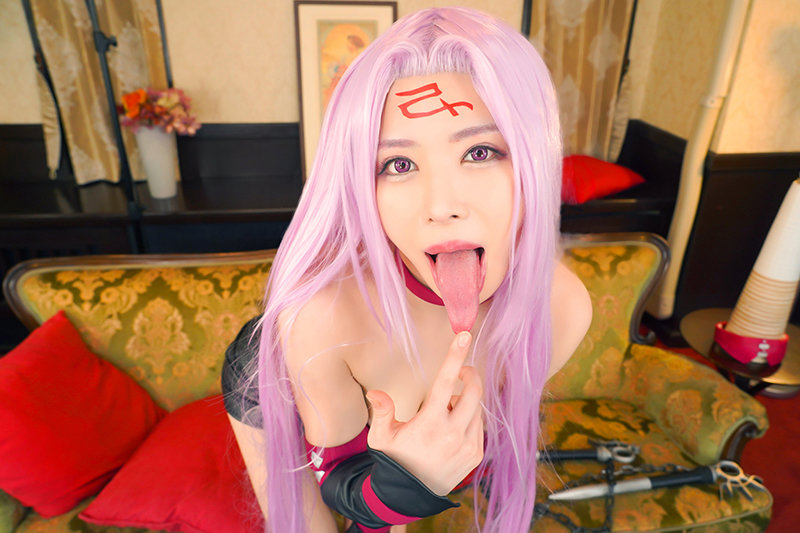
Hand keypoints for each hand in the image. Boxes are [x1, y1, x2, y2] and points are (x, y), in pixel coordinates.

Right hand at [366, 331, 483, 495]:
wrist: (409, 495)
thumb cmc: (394, 460)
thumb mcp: (381, 437)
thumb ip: (381, 411)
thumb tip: (376, 393)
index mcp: (429, 424)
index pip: (445, 382)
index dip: (455, 356)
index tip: (464, 335)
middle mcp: (452, 433)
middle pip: (473, 391)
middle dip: (470, 375)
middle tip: (462, 372)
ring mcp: (468, 445)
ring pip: (476, 408)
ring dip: (466, 401)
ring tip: (446, 410)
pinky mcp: (476, 454)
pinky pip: (479, 425)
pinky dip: (469, 418)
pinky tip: (452, 426)